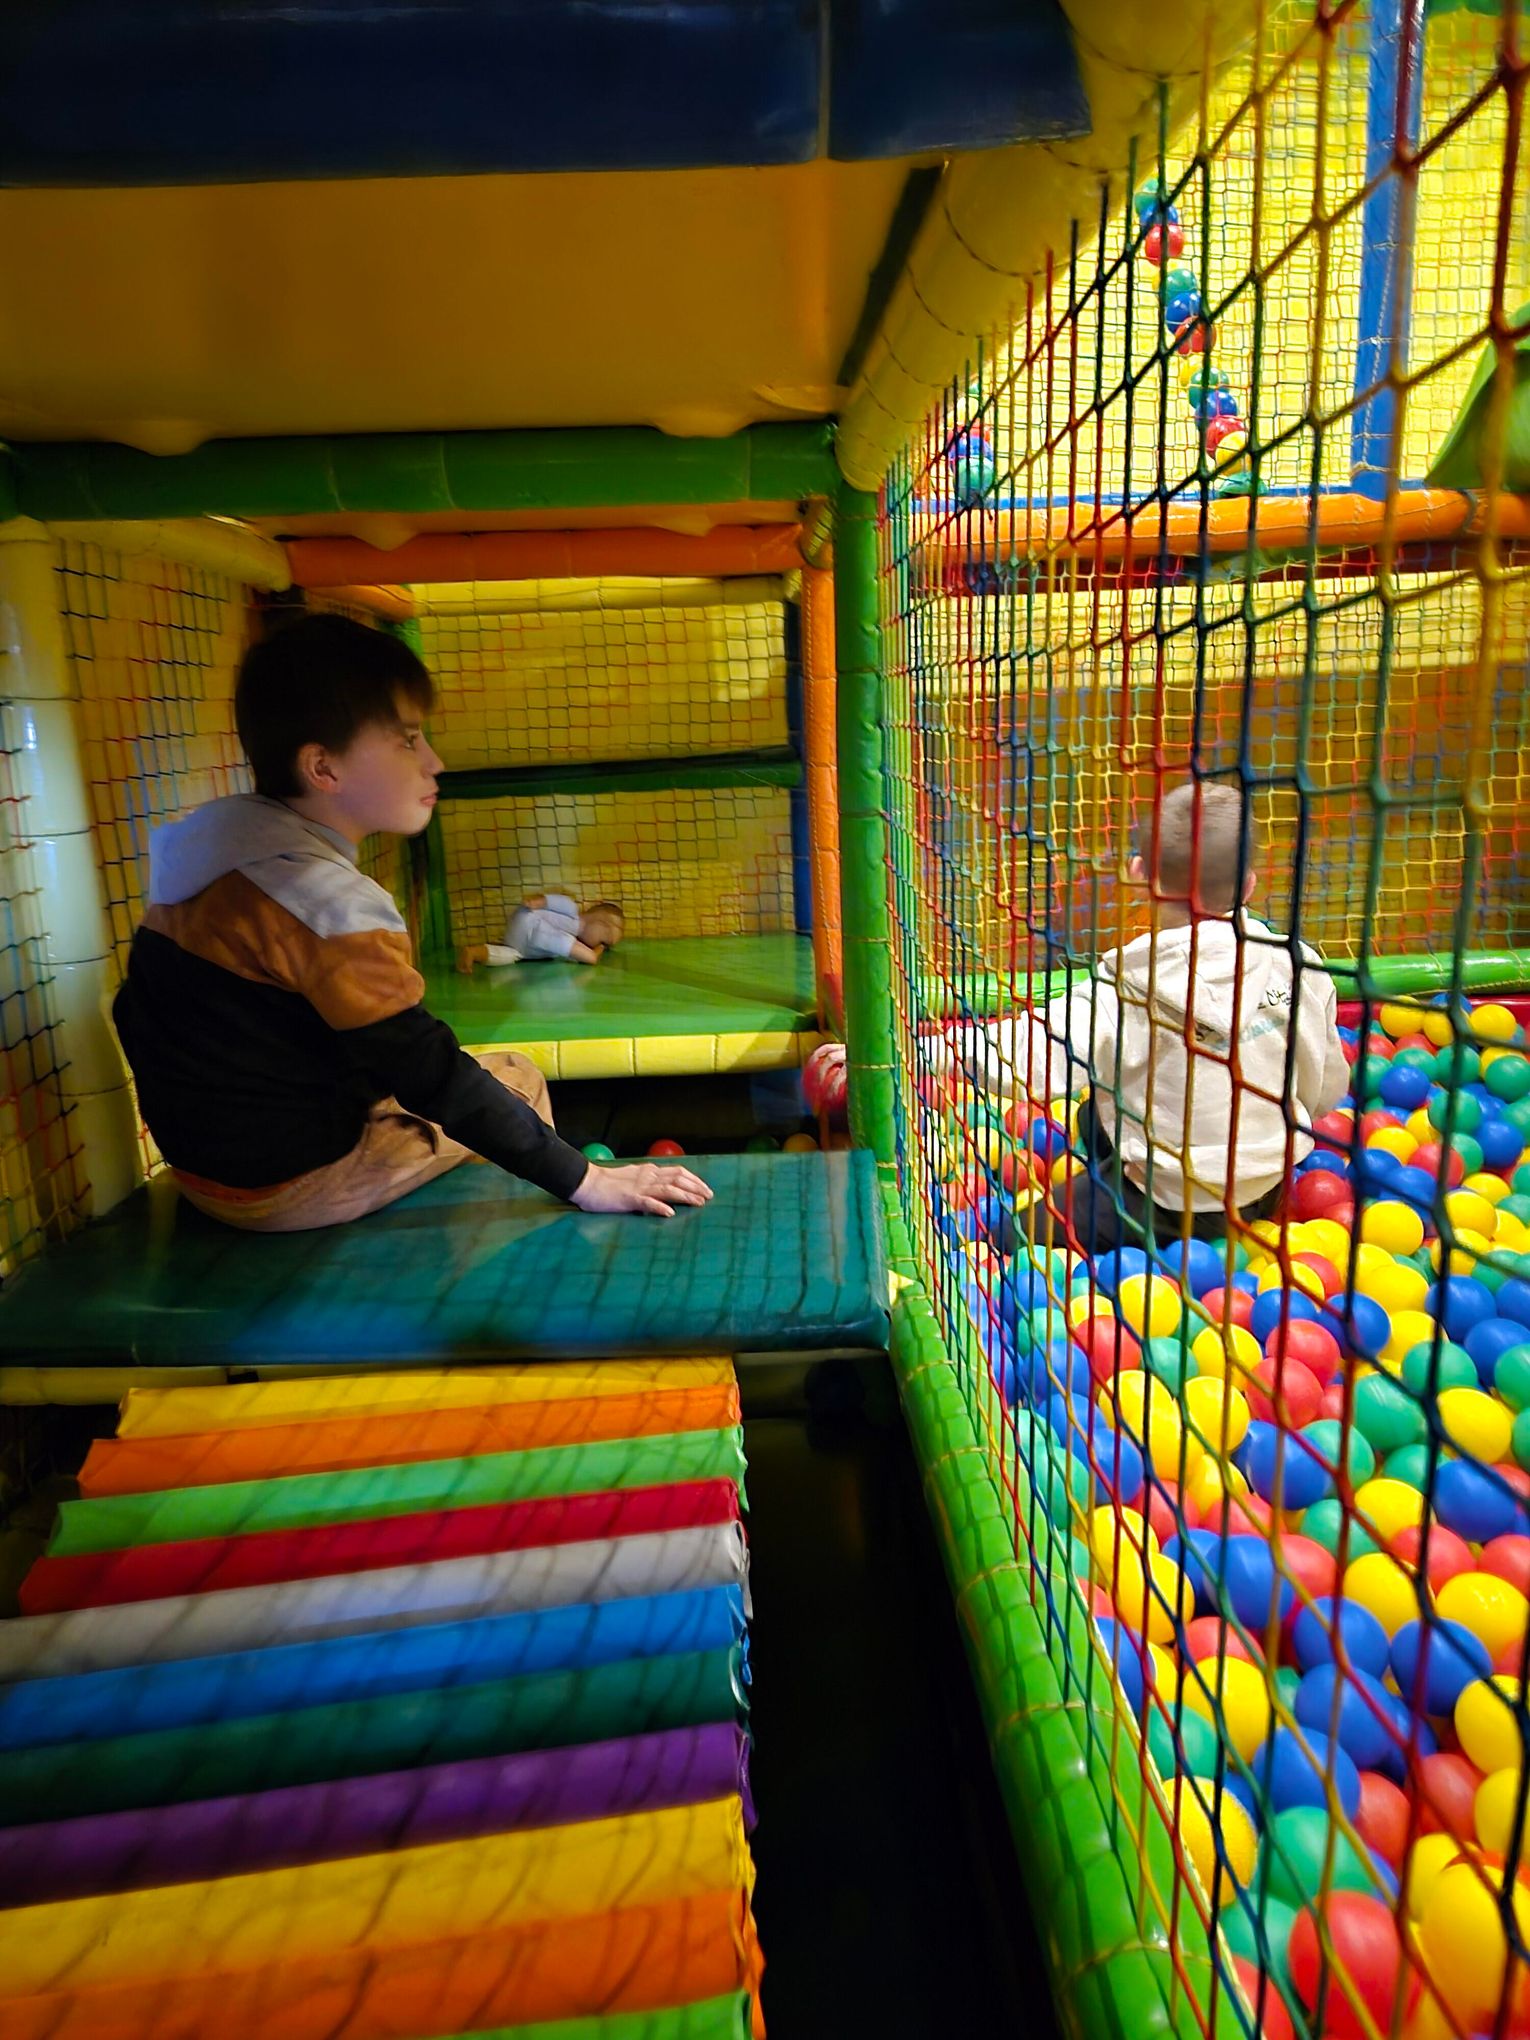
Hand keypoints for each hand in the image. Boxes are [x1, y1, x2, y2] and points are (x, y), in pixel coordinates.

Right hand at [570, 1161, 712, 1217]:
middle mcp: (647, 1176)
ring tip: (699, 1203)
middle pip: (678, 1178)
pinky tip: (670, 1213)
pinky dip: (660, 1207)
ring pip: (668, 1189)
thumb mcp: (632, 1178)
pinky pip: (648, 1203)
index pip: (677, 1171)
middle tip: (709, 1196)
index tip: (705, 1188)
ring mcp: (639, 1187)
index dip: (693, 1179)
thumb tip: (662, 1188)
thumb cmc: (607, 1183)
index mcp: (649, 1171)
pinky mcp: (629, 1199)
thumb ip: (647, 1181)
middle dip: (696, 1187)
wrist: (587, 1182)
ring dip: (686, 1196)